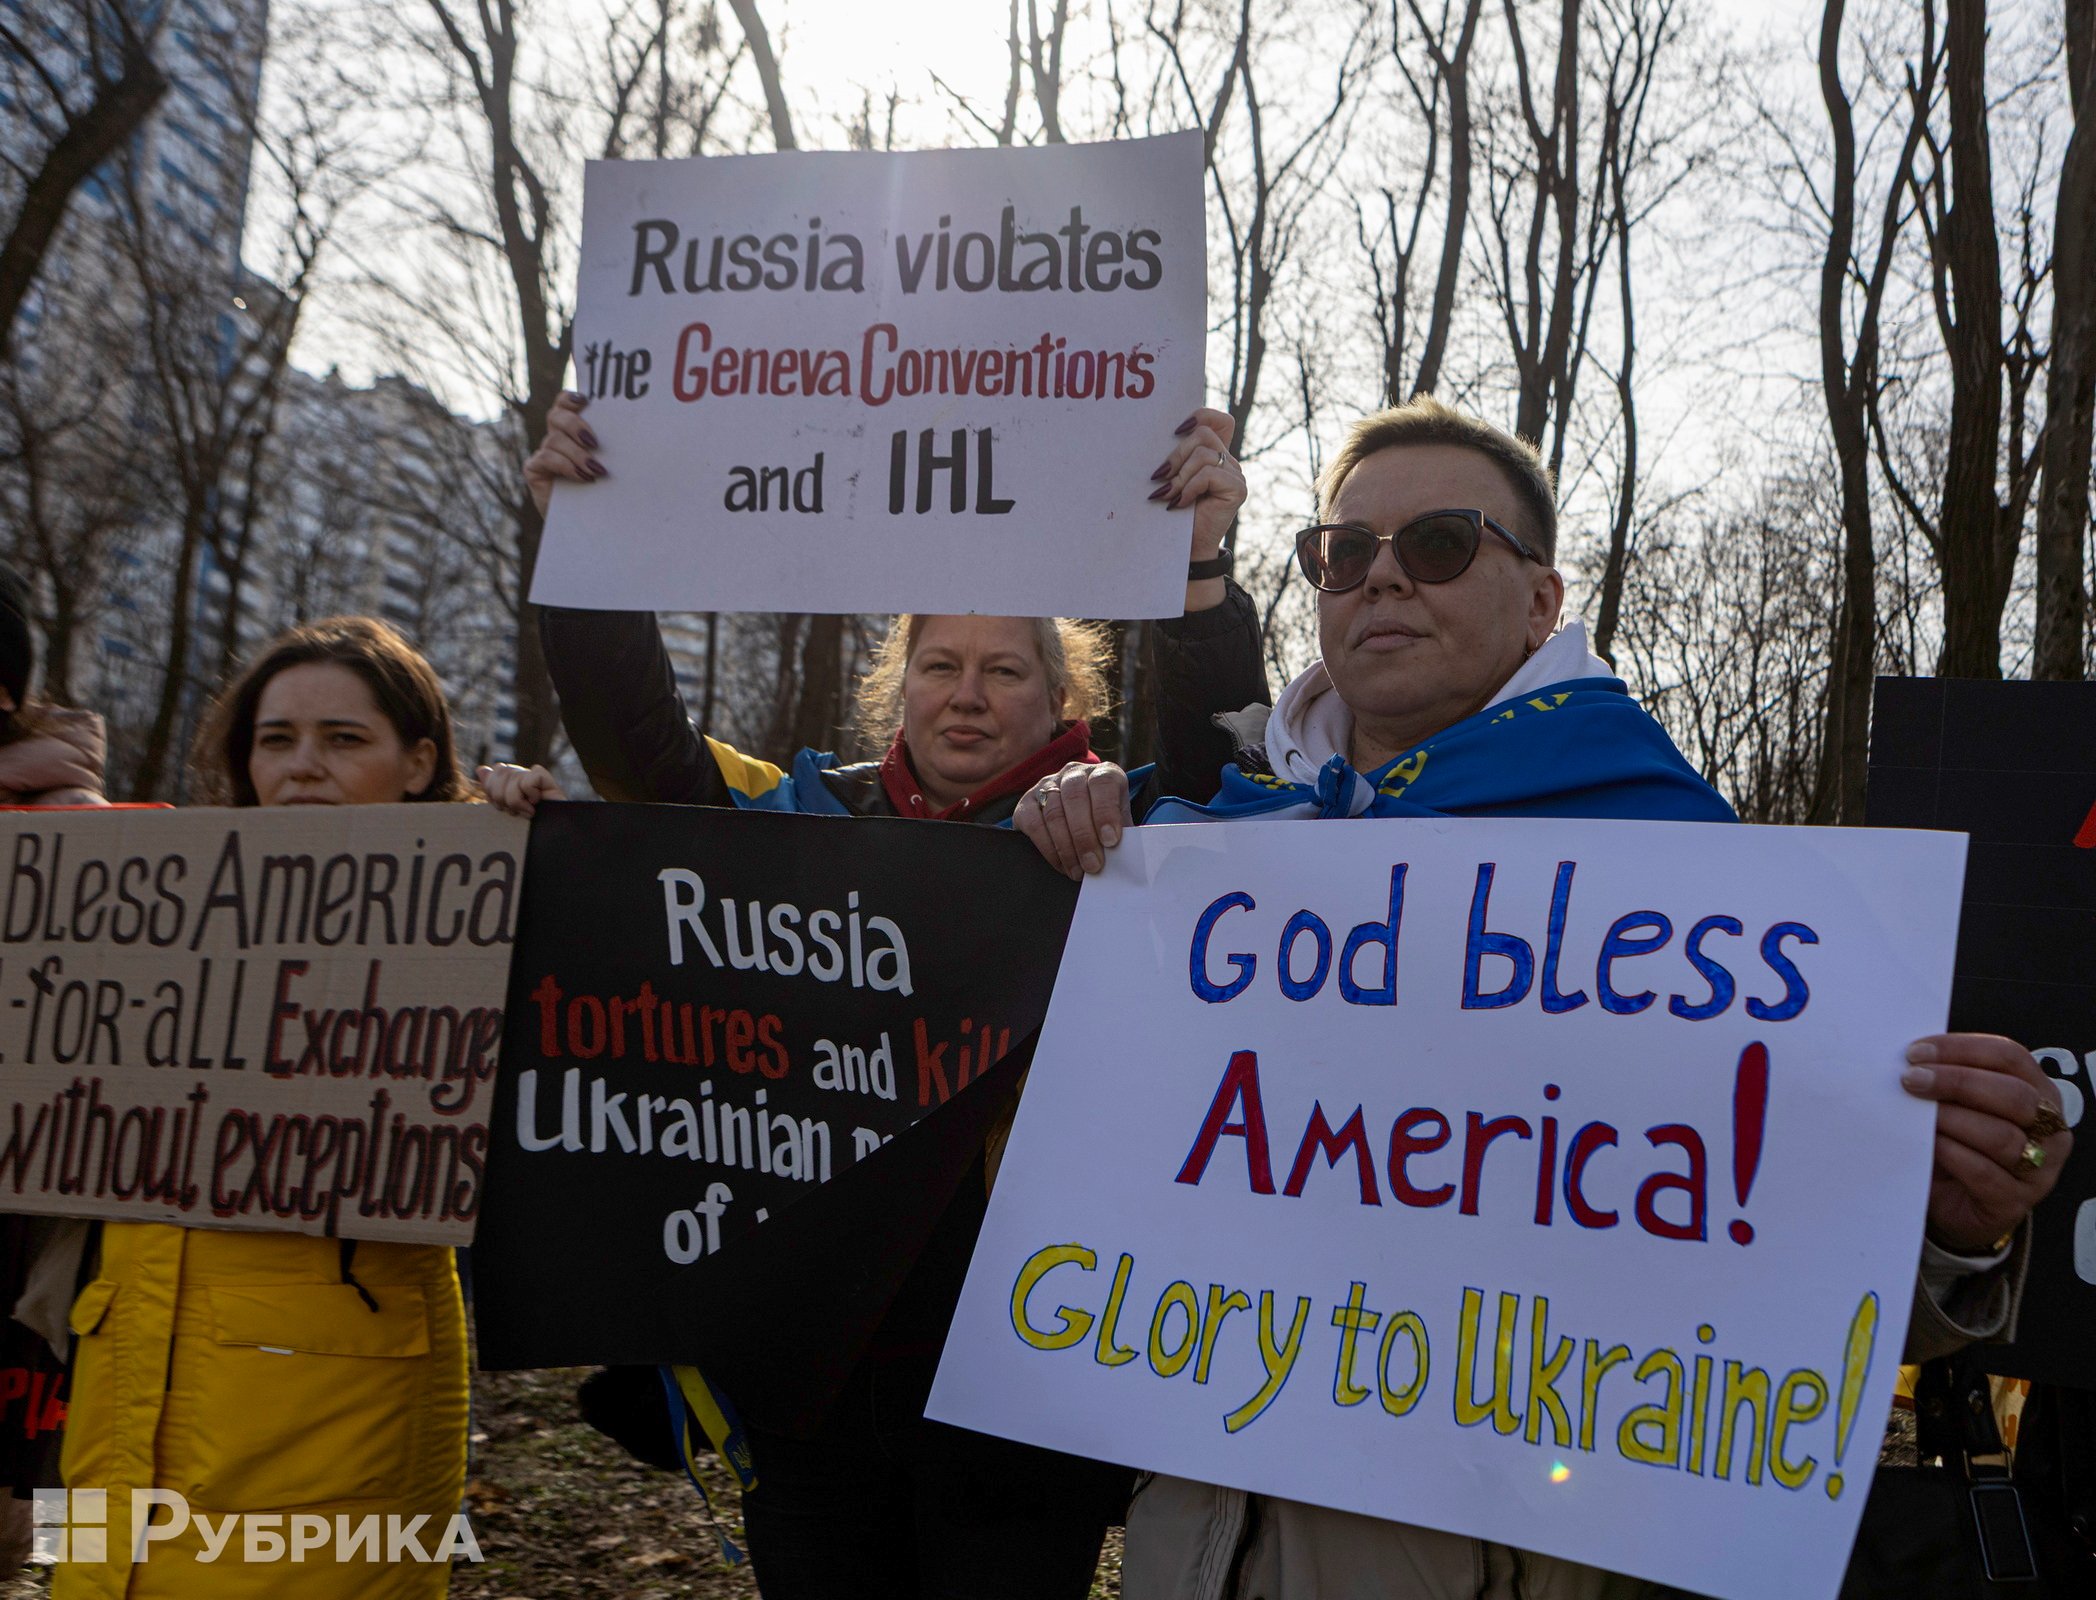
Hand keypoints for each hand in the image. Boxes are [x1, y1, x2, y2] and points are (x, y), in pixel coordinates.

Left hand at [478, 763, 565, 817]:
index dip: (493, 792)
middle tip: (515, 810)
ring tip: (528, 810)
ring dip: (517, 801)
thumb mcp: (505, 809)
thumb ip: (492, 789)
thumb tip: (480, 769)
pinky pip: (528, 780)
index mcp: (509, 779)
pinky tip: (538, 802)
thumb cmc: (529, 825)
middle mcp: (521, 774)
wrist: (550, 837)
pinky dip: (531, 795)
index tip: (503, 808)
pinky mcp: (544, 777)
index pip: (493, 772)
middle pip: (500, 771)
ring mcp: (532, 775)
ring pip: (513, 778)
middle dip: (503, 797)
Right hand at [524, 391, 605, 516]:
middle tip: (594, 443)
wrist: (590, 524)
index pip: (565, 403)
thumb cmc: (605, 491)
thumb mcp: (612, 465)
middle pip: (557, 416)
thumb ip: (614, 446)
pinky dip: (566, 466)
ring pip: (554, 439)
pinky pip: (546, 458)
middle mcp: (556, 437)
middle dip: (576, 426)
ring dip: (577, 454)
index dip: (570, 398)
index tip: (586, 401)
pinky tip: (583, 477)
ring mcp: (544, 453)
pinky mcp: (534, 470)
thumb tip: (639, 430)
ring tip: (596, 471)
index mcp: (573, 429)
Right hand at [1015, 761, 1131, 879]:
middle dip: (1084, 837)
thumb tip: (1126, 859)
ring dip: (1066, 847)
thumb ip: (1124, 836)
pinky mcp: (1026, 802)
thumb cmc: (1106, 824)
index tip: (1110, 840)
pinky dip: (1048, 848)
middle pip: (1075, 799)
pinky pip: (1033, 824)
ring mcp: (1047, 785)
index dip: (1106, 812)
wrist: (1082, 818)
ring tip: (1078, 871)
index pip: (1103, 784)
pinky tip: (1061, 865)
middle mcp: (1074, 773)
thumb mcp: (1121, 824)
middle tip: (1093, 865)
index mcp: (1103, 773)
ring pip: (1053, 813)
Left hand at [1151, 407, 1245, 565]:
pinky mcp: (1238, 489)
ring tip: (1168, 495)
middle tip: (1159, 476)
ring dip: (1180, 475)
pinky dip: (1190, 487)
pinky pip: (1209, 474)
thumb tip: (1155, 435)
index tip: (1175, 431)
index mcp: (1215, 454)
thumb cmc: (1174, 513)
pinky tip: (1179, 503)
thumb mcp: (1172, 478)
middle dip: (1176, 454)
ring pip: (1204, 454)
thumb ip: (1175, 456)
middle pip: (1203, 434)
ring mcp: (1235, 474)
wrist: (1186, 547)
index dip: (1200, 415)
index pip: (1219, 420)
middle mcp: (1228, 460)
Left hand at [1901, 1033, 2071, 1253]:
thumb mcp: (1958, 1106)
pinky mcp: (2014, 1202)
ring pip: (2002, 1136)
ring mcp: (2039, 1169)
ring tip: (1918, 1116)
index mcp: (2038, 1091)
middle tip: (1911, 1080)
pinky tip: (1930, 1145)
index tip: (1916, 1052)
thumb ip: (1947, 1080)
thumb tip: (1913, 1059)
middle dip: (1957, 1082)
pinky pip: (1984, 1173)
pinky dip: (1952, 1154)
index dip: (1962, 1049)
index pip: (2010, 1056)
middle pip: (2013, 1095)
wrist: (1957, 1204)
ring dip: (1952, 1120)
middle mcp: (2049, 1128)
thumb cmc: (1958, 1143)